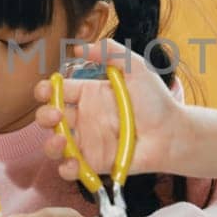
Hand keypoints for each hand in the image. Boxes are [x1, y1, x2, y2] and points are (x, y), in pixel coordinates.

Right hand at [33, 39, 182, 180]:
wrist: (172, 133)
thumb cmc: (156, 101)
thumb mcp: (135, 68)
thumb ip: (110, 52)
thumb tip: (79, 47)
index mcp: (88, 94)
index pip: (57, 91)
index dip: (45, 90)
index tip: (47, 90)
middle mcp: (84, 118)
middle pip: (50, 118)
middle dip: (44, 116)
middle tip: (56, 115)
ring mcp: (87, 142)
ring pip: (55, 145)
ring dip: (50, 144)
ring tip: (62, 140)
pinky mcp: (94, 163)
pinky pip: (71, 169)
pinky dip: (66, 169)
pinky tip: (73, 163)